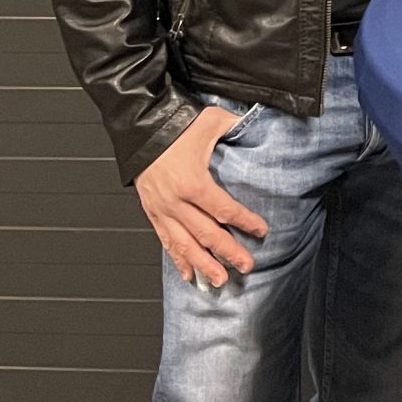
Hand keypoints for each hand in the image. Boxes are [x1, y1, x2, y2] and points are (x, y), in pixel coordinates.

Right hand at [135, 107, 269, 288]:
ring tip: (220, 280)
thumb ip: (236, 126)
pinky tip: (188, 274)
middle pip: (207, 234)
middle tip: (247, 265)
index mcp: (193, 182)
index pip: (224, 209)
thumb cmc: (176, 125)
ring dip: (204, 265)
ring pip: (185, 245)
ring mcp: (163, 210)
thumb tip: (258, 126)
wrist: (140, 129)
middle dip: (229, 252)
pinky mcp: (152, 212)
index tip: (261, 230)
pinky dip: (178, 259)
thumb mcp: (211, 121)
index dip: (244, 221)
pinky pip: (166, 241)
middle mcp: (176, 201)